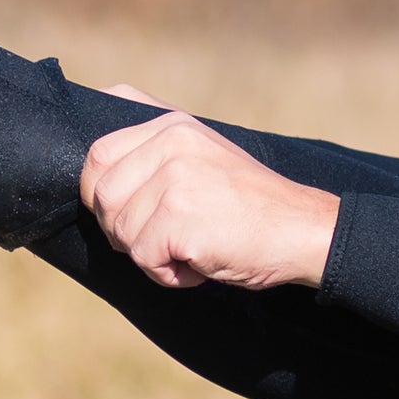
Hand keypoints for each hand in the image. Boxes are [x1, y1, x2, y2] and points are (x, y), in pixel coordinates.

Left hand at [80, 91, 341, 289]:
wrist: (304, 230)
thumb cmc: (250, 204)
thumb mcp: (203, 154)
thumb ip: (155, 148)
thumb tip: (93, 165)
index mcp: (172, 124)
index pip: (97, 153)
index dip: (100, 191)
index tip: (131, 209)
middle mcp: (171, 143)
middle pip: (101, 194)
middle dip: (120, 227)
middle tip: (163, 237)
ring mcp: (175, 179)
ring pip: (119, 230)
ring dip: (148, 254)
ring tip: (190, 248)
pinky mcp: (180, 219)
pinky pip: (143, 258)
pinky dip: (168, 274)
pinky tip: (199, 263)